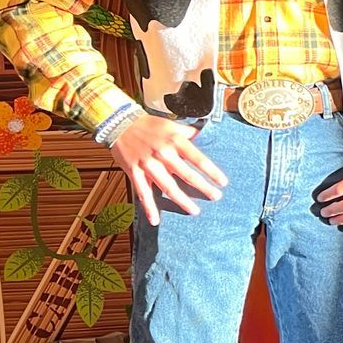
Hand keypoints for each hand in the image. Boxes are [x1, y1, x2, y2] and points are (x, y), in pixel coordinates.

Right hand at [112, 115, 228, 226]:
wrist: (119, 123)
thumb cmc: (148, 125)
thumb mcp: (172, 125)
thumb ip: (188, 133)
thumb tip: (206, 134)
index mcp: (175, 141)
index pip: (198, 159)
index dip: (212, 172)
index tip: (222, 182)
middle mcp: (163, 153)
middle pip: (186, 175)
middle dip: (202, 188)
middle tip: (215, 197)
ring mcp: (148, 164)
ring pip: (168, 187)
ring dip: (182, 200)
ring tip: (194, 211)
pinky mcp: (134, 172)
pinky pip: (143, 193)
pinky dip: (149, 207)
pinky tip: (156, 219)